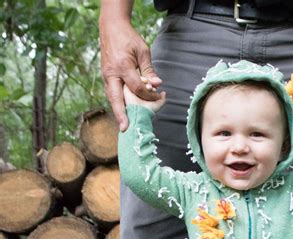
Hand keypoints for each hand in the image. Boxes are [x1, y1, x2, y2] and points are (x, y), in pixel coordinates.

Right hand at [99, 13, 162, 130]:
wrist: (111, 28)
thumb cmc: (128, 38)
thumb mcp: (142, 50)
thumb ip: (149, 69)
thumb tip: (157, 84)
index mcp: (122, 66)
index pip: (136, 87)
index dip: (148, 95)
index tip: (158, 96)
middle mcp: (111, 73)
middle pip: (116, 98)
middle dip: (120, 114)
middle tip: (125, 128)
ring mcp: (106, 76)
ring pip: (111, 98)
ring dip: (117, 112)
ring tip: (124, 125)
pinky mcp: (105, 77)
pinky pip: (111, 93)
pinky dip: (116, 103)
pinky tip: (122, 113)